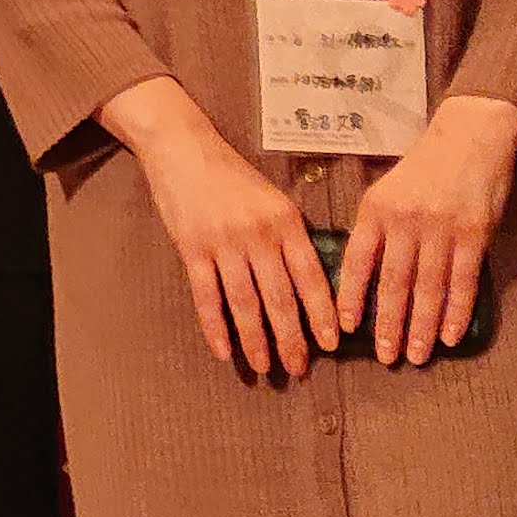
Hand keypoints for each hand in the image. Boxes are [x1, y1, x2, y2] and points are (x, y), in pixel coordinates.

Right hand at [107, 80, 337, 377]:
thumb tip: (312, 284)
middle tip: (299, 368)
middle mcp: (258, 233)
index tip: (332, 343)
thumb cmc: (232, 176)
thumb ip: (291, 236)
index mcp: (285, 220)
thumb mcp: (273, 199)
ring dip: (257, 340)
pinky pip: (207, 296)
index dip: (322, 312)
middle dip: (292, 338)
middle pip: (280, 297)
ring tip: (266, 367)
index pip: (311, 276)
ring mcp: (224, 242)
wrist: (185, 148)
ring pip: (245, 303)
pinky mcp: (192, 247)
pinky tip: (224, 352)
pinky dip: (216, 327)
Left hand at [348, 96, 516, 365]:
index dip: (350, 296)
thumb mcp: (387, 190)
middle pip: (393, 282)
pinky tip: (449, 335)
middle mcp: (406, 220)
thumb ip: (375, 228)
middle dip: (388, 324)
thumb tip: (361, 277)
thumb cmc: (424, 166)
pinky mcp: (474, 233)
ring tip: (415, 356)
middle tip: (384, 357)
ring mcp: (441, 228)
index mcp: (376, 208)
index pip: (357, 259)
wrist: (470, 134)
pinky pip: (463, 281)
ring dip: (421, 326)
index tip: (344, 328)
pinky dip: (456, 312)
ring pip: (428, 288)